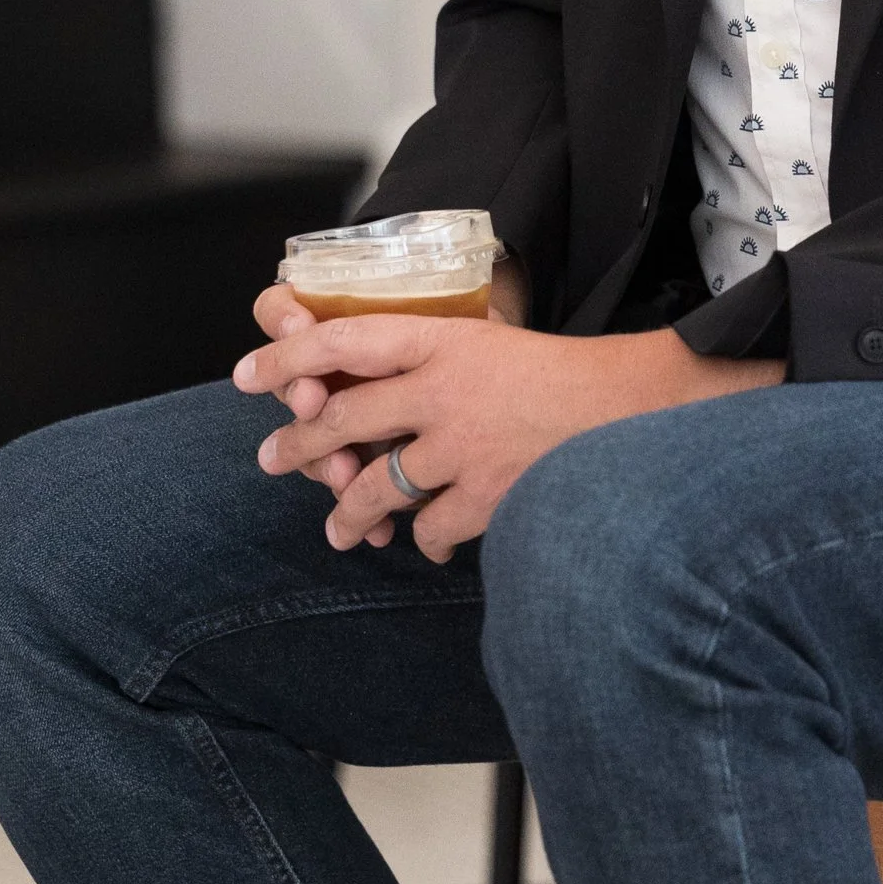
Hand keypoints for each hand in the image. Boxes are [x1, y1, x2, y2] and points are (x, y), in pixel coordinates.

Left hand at [232, 296, 783, 560]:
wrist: (634, 412)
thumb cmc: (567, 376)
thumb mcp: (494, 342)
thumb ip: (439, 359)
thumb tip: (386, 382)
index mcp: (442, 339)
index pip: (343, 339)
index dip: (287, 355)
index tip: (248, 374)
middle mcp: (440, 390)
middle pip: (344, 418)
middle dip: (301, 445)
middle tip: (274, 461)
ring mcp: (460, 446)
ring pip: (376, 485)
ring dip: (349, 511)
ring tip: (338, 529)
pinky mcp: (485, 495)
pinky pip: (429, 528)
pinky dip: (424, 539)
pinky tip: (426, 544)